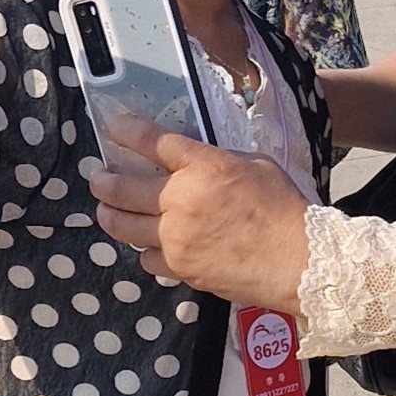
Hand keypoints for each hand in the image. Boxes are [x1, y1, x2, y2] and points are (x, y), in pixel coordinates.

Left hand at [88, 115, 310, 310]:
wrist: (298, 260)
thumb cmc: (284, 209)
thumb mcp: (256, 164)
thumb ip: (219, 161)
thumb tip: (197, 163)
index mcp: (204, 166)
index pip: (154, 142)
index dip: (128, 132)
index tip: (114, 128)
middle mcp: (181, 199)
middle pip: (123, 186)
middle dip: (103, 180)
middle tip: (97, 177)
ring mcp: (175, 237)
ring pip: (123, 226)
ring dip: (109, 215)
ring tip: (105, 210)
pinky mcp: (179, 267)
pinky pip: (145, 258)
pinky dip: (144, 250)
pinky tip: (148, 245)